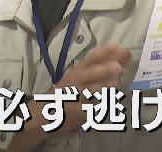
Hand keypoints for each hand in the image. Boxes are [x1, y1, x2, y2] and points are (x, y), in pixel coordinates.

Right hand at [11, 44, 129, 150]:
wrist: (39, 116)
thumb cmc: (63, 96)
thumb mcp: (80, 81)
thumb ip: (102, 70)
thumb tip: (123, 57)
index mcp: (74, 74)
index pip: (88, 60)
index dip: (102, 52)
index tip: (117, 45)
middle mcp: (70, 83)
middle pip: (85, 73)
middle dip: (101, 69)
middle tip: (118, 65)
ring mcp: (67, 97)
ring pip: (83, 91)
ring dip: (98, 86)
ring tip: (115, 83)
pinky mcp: (67, 112)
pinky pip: (80, 109)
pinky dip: (90, 107)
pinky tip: (103, 105)